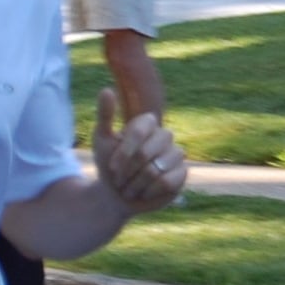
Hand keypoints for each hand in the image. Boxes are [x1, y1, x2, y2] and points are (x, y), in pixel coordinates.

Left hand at [92, 88, 185, 211]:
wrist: (118, 195)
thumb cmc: (110, 166)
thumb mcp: (102, 141)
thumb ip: (105, 115)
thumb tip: (106, 89)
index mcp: (147, 123)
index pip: (139, 130)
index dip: (124, 152)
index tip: (112, 167)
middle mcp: (164, 135)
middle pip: (146, 153)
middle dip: (128, 171)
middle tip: (120, 180)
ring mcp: (176, 154)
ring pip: (156, 169)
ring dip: (137, 183)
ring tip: (130, 188)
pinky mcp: (182, 173)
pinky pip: (168, 181)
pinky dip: (150, 190)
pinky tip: (144, 192)